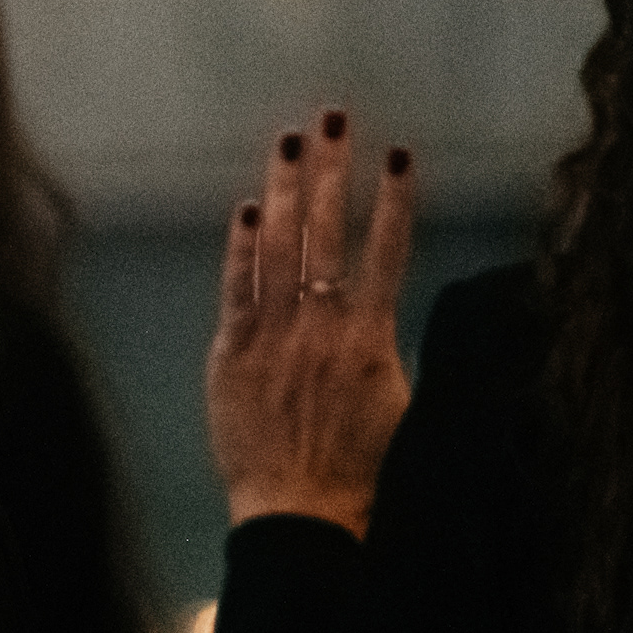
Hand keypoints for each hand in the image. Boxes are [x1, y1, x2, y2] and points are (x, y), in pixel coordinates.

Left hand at [207, 109, 414, 534]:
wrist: (301, 516)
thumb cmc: (360, 472)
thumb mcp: (400, 407)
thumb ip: (389, 350)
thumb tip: (388, 311)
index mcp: (370, 340)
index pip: (387, 252)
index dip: (394, 200)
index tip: (400, 154)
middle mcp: (321, 328)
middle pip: (328, 232)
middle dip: (333, 170)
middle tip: (333, 117)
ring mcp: (273, 338)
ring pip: (280, 248)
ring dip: (286, 190)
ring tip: (292, 141)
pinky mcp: (232, 355)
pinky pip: (236, 290)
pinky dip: (242, 248)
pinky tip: (247, 209)